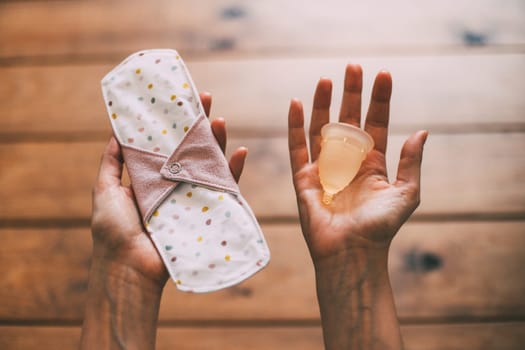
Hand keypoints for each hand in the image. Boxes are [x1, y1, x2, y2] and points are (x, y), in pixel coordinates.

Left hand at [90, 93, 247, 286]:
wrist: (128, 266)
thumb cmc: (112, 229)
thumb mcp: (104, 189)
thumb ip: (111, 162)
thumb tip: (116, 132)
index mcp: (151, 176)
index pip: (166, 142)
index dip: (173, 121)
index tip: (179, 99)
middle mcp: (173, 182)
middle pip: (190, 147)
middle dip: (199, 123)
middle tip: (206, 98)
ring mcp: (191, 196)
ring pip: (209, 163)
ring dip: (217, 140)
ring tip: (220, 120)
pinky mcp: (206, 210)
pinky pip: (225, 188)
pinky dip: (234, 170)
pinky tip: (239, 152)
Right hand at [288, 64, 426, 349]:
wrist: (352, 253)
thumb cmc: (380, 228)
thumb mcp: (406, 194)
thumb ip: (411, 163)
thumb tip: (421, 132)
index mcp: (373, 164)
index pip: (376, 123)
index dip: (380, 100)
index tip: (383, 74)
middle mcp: (348, 162)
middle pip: (348, 120)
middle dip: (351, 93)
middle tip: (354, 66)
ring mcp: (325, 168)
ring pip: (322, 128)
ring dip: (323, 103)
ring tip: (327, 78)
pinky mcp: (304, 178)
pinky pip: (297, 147)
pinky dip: (295, 126)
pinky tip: (295, 103)